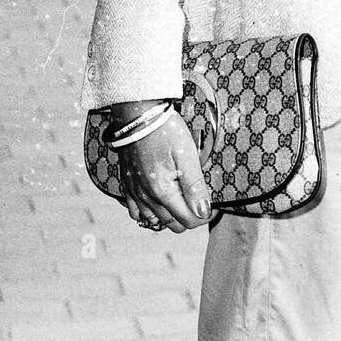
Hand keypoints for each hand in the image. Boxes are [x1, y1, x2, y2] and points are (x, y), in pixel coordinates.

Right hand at [115, 106, 211, 233]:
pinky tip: (158, 204)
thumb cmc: (164, 132)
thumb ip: (195, 187)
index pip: (188, 220)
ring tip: (181, 201)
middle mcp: (147, 198)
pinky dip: (148, 213)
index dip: (204, 216)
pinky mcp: (127, 186)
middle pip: (173, 224)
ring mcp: (135, 193)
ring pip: (155, 221)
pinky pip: (135, 212)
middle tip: (199, 200)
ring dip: (171, 216)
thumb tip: (203, 211)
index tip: (212, 206)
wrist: (138, 116)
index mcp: (163, 192)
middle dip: (189, 217)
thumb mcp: (187, 156)